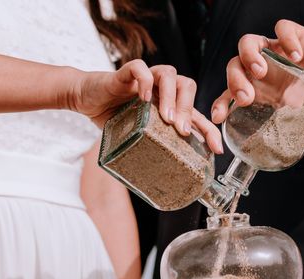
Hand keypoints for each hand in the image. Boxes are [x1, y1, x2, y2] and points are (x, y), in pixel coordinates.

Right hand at [69, 60, 222, 153]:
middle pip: (188, 87)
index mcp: (170, 105)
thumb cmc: (115, 117)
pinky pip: (140, 68)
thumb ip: (150, 149)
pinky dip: (145, 80)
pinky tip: (143, 97)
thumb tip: (157, 185)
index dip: (210, 131)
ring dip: (171, 97)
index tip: (216, 150)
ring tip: (167, 117)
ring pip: (169, 74)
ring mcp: (147, 78)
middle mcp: (162, 89)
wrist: (88, 99)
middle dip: (189, 110)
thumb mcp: (138, 136)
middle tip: (182, 131)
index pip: (197, 115)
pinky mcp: (127, 72)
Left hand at [212, 20, 303, 151]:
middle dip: (234, 82)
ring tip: (261, 71)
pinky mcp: (295, 37)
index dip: (221, 105)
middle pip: (234, 68)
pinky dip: (286, 39)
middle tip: (246, 98)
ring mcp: (276, 51)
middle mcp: (262, 70)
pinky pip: (283, 29)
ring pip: (248, 43)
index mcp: (259, 92)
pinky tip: (296, 56)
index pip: (230, 95)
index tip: (219, 118)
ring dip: (249, 56)